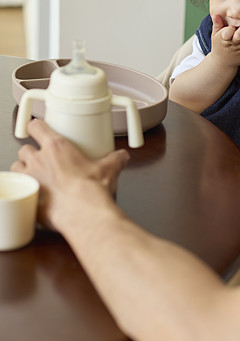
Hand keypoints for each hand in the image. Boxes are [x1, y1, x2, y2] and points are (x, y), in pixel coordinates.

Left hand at [11, 120, 129, 230]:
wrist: (83, 213)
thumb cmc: (90, 190)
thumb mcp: (109, 169)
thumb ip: (115, 159)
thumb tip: (122, 157)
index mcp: (56, 147)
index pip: (36, 126)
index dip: (36, 127)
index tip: (39, 129)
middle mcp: (39, 161)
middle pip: (24, 148)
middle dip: (31, 152)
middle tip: (42, 159)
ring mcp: (30, 179)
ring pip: (16, 168)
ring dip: (23, 170)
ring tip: (35, 176)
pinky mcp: (28, 198)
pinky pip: (20, 190)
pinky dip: (25, 191)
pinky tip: (35, 195)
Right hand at [210, 14, 239, 68]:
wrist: (222, 62)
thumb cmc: (219, 45)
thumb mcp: (215, 35)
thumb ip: (217, 24)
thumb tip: (215, 15)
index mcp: (224, 39)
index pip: (227, 33)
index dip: (230, 29)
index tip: (231, 27)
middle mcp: (233, 44)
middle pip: (239, 36)